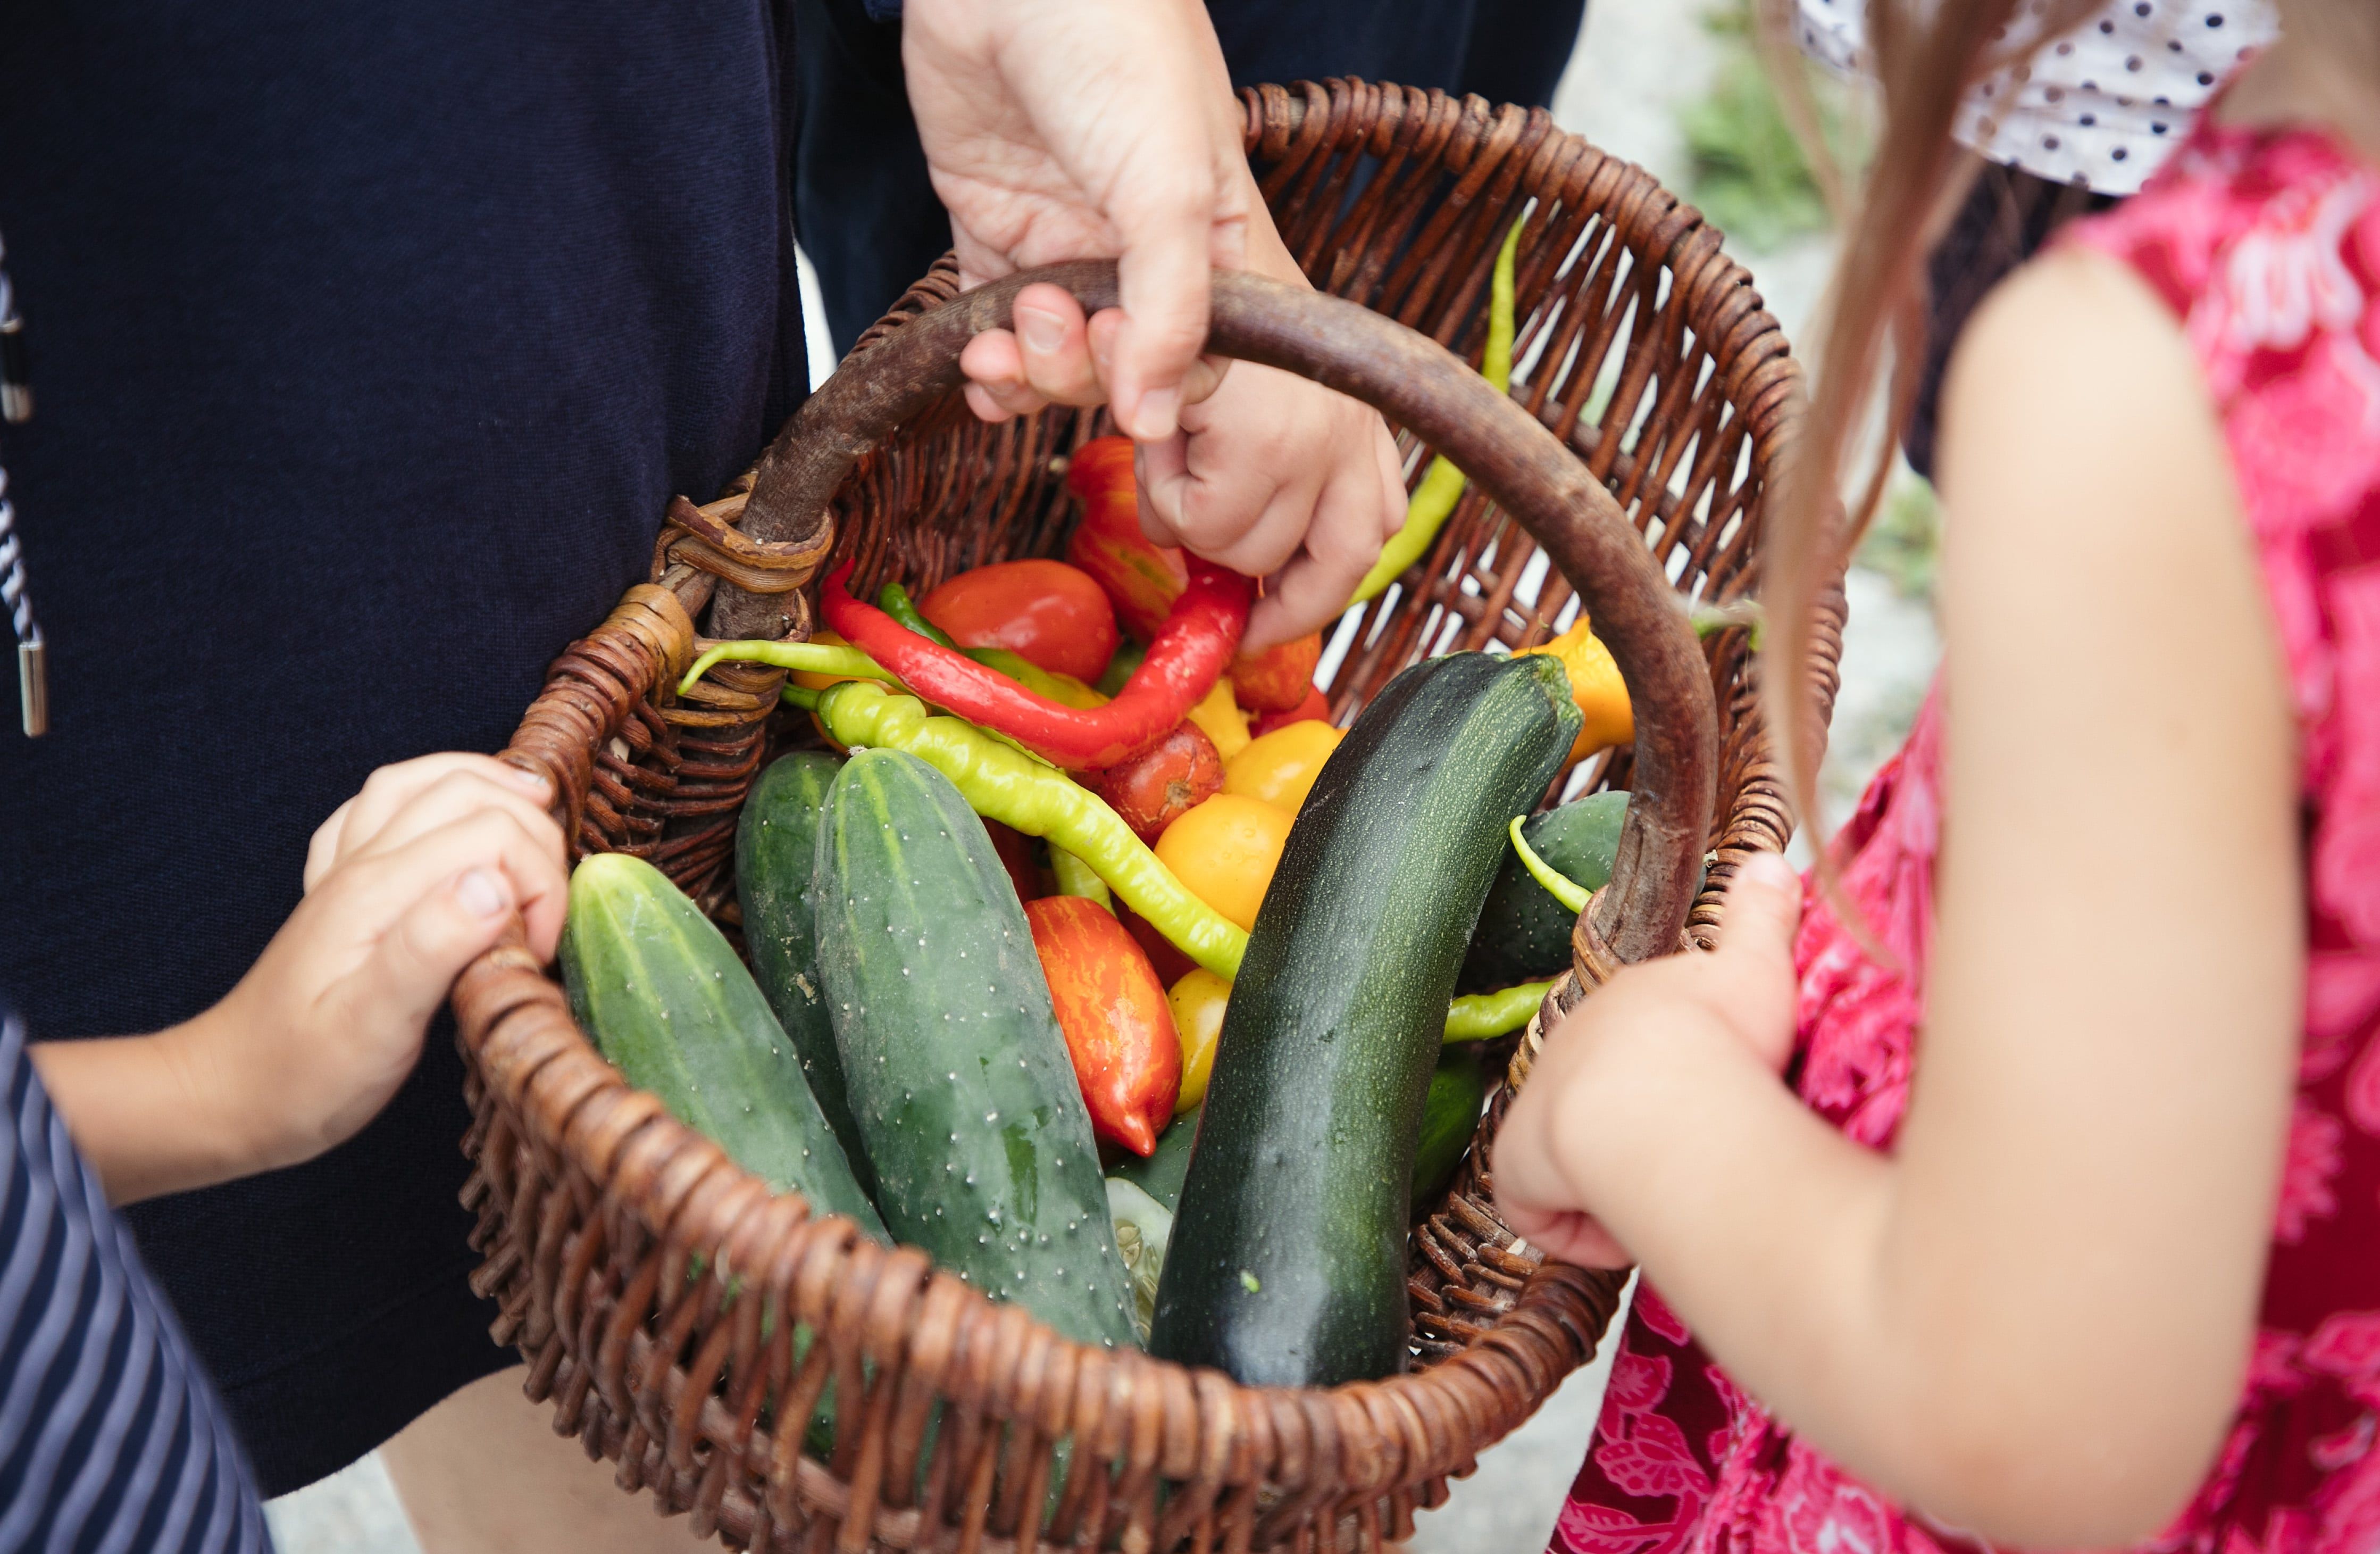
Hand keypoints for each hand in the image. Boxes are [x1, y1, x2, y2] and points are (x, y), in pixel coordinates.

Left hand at [36, 756, 568, 1201]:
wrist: (226, 1096)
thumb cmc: (303, 1076)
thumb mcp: (374, 1027)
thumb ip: (431, 948)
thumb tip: (497, 885)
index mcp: (376, 891)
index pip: (492, 834)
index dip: (541, 882)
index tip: (541, 950)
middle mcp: (360, 864)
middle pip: (466, 792)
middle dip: (531, 833)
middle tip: (548, 910)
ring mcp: (345, 872)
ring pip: (421, 783)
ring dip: (484, 786)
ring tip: (532, 812)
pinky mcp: (341, 889)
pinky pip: (380, 809)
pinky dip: (428, 797)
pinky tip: (448, 823)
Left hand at [905, 0, 1251, 440]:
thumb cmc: (1116, 48)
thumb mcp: (1170, 188)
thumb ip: (1170, 312)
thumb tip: (1154, 420)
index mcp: (1211, 237)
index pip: (1202, 354)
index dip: (1157, 377)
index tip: (1119, 350)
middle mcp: (1140, 249)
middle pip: (1120, 367)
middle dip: (1079, 369)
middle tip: (1050, 319)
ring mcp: (1064, 242)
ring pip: (1053, 356)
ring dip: (1027, 370)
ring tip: (1001, 338)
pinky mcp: (995, 229)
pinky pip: (992, 327)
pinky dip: (984, 367)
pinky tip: (976, 373)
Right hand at [957, 269, 1405, 651]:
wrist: (1150, 214)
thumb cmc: (1173, 301)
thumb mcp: (1241, 398)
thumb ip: (1256, 471)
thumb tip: (1241, 581)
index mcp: (1356, 412)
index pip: (1369, 537)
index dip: (1314, 597)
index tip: (1260, 628)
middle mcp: (1349, 422)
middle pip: (1326, 563)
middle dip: (1246, 567)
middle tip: (1192, 540)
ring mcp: (1312, 428)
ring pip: (1247, 548)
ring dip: (1189, 518)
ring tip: (1160, 453)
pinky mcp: (1263, 432)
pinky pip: (1203, 519)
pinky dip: (1165, 495)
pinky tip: (1149, 437)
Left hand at [1491, 852, 1803, 1266]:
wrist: (1662, 1090)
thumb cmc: (1721, 1039)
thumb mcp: (1759, 970)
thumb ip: (1764, 918)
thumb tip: (1771, 862)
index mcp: (1623, 1006)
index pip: (1637, 1049)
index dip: (1672, 1088)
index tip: (1709, 1114)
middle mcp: (1570, 1046)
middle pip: (1602, 1102)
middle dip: (1640, 1138)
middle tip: (1692, 1164)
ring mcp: (1537, 1100)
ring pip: (1571, 1156)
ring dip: (1611, 1183)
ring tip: (1661, 1197)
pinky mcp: (1515, 1160)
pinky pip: (1538, 1209)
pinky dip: (1580, 1229)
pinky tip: (1625, 1229)